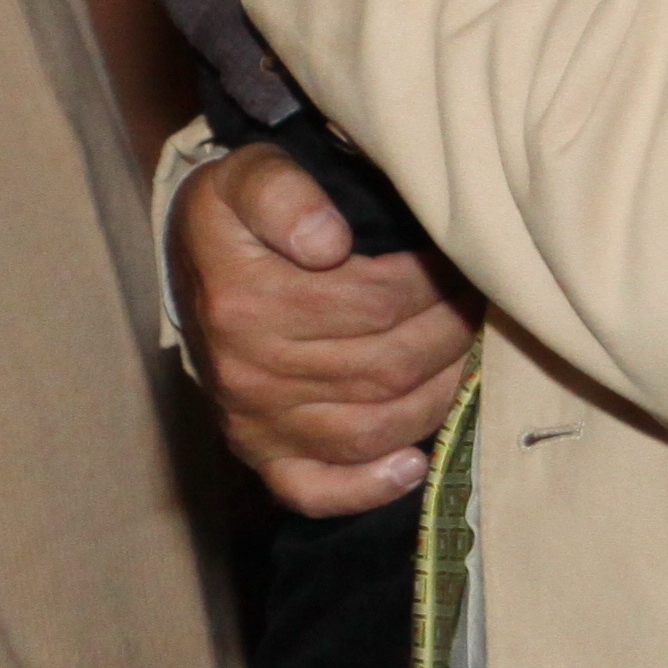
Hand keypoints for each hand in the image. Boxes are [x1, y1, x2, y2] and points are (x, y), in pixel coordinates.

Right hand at [172, 144, 476, 515]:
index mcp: (245, 303)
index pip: (373, 303)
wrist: (191, 264)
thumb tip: (327, 243)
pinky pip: (316, 490)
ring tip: (465, 354)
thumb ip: (282, 193)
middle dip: (447, 334)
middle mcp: (248, 373)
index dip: (430, 283)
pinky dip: (368, 487)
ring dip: (437, 395)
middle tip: (475, 304)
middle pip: (384, 366)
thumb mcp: (247, 177)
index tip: (456, 259)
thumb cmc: (236, 218)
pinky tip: (411, 465)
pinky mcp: (262, 455)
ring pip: (373, 426)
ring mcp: (254, 422)